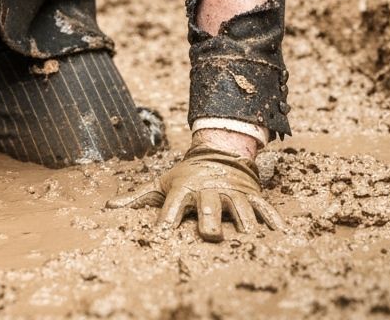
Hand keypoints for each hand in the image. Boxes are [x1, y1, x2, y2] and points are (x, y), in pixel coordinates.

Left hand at [107, 144, 283, 240]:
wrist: (218, 153)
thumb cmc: (185, 176)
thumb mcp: (161, 183)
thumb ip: (138, 198)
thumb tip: (108, 207)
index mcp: (185, 189)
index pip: (174, 204)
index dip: (167, 218)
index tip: (162, 234)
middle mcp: (209, 190)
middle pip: (209, 205)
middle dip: (210, 219)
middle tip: (211, 234)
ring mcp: (232, 192)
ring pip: (239, 207)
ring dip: (244, 221)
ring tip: (248, 237)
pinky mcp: (250, 194)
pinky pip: (263, 207)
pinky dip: (272, 218)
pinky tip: (280, 232)